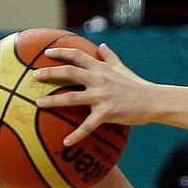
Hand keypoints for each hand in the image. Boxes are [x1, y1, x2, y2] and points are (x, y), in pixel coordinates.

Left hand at [35, 43, 152, 145]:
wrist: (153, 101)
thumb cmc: (138, 85)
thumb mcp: (123, 68)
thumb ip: (110, 57)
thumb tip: (102, 46)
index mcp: (102, 69)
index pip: (78, 56)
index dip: (62, 52)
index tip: (47, 53)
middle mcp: (99, 80)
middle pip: (70, 73)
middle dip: (50, 73)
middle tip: (34, 75)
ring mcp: (102, 96)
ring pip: (72, 98)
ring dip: (53, 100)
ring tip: (38, 103)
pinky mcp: (107, 113)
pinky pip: (88, 125)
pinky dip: (76, 134)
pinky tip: (66, 142)